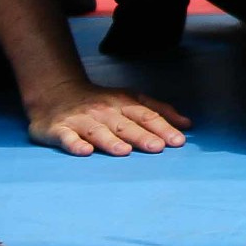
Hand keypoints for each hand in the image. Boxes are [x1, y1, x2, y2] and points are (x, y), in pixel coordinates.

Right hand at [25, 81, 188, 155]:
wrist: (57, 93)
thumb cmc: (102, 101)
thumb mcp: (132, 99)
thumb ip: (159, 111)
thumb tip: (187, 124)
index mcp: (125, 103)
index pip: (148, 116)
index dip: (163, 128)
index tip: (178, 141)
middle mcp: (105, 111)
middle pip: (126, 125)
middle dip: (143, 136)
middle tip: (158, 148)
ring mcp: (82, 120)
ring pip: (99, 131)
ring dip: (112, 141)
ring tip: (125, 152)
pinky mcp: (60, 129)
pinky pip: (67, 137)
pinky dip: (75, 144)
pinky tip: (84, 151)